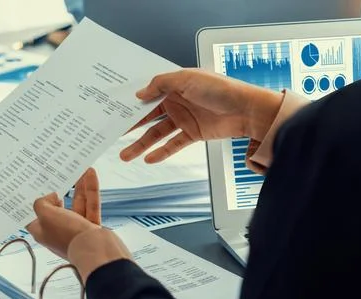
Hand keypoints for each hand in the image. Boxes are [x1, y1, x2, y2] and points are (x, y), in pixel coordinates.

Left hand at [27, 169, 131, 279]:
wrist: (97, 251)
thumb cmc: (68, 236)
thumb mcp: (46, 215)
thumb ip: (42, 202)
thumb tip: (51, 197)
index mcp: (42, 231)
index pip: (33, 215)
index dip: (33, 201)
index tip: (33, 186)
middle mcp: (58, 230)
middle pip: (57, 206)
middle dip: (60, 189)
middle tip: (59, 173)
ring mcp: (76, 229)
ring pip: (77, 204)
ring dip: (79, 186)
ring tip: (80, 169)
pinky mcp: (92, 227)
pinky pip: (91, 205)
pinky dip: (91, 191)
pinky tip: (91, 175)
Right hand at [121, 69, 283, 163]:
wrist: (247, 110)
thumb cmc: (221, 89)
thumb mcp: (187, 78)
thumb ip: (160, 84)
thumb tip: (140, 94)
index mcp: (175, 86)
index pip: (148, 95)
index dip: (132, 103)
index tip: (115, 111)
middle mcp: (177, 102)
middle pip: (148, 117)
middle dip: (130, 126)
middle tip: (113, 134)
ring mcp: (184, 119)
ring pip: (156, 133)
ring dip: (141, 144)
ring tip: (125, 154)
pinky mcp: (193, 134)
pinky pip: (172, 144)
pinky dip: (161, 152)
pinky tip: (148, 158)